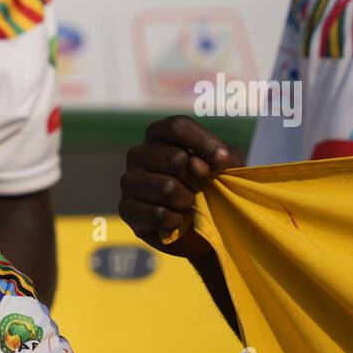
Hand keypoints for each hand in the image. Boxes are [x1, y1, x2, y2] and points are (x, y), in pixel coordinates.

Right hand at [119, 115, 236, 258]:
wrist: (196, 226)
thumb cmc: (209, 185)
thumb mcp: (226, 165)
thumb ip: (220, 157)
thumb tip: (195, 165)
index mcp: (158, 136)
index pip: (177, 127)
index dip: (202, 141)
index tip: (221, 158)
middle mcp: (138, 154)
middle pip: (175, 158)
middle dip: (196, 180)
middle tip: (198, 190)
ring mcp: (129, 181)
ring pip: (167, 188)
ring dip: (186, 201)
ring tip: (186, 205)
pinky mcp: (126, 208)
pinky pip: (157, 214)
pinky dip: (175, 221)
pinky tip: (176, 220)